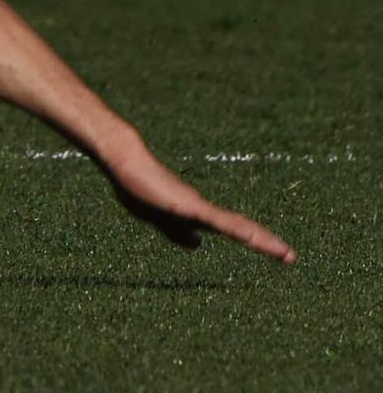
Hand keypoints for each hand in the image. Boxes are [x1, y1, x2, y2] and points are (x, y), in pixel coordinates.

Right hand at [104, 143, 295, 263]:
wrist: (125, 161)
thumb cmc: (136, 186)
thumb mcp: (157, 218)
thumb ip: (176, 231)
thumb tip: (199, 245)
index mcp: (197, 213)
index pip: (232, 228)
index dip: (254, 239)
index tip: (276, 251)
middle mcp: (203, 209)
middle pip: (241, 228)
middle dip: (266, 242)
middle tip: (291, 257)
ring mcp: (198, 206)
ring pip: (236, 226)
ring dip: (261, 240)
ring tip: (285, 253)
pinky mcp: (190, 206)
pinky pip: (219, 222)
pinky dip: (237, 231)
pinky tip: (251, 238)